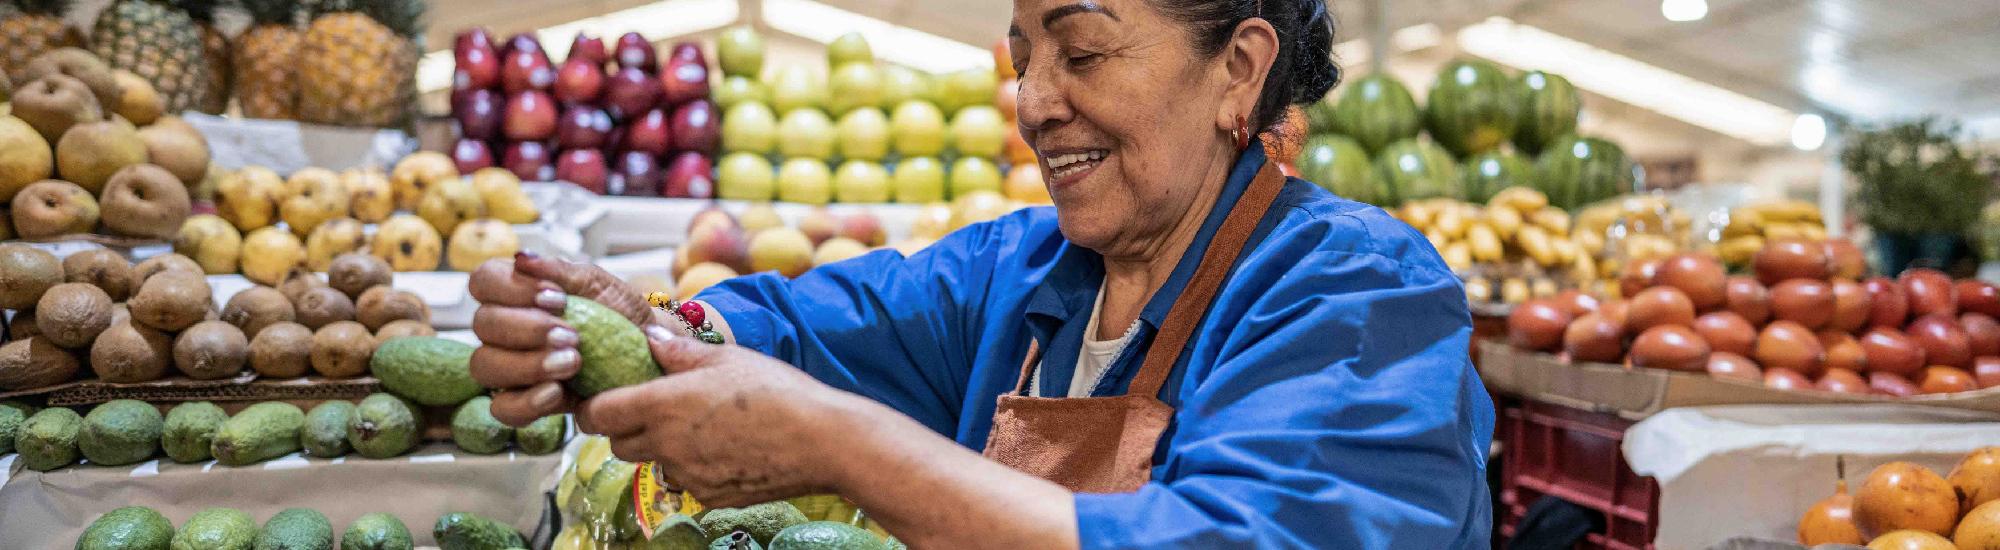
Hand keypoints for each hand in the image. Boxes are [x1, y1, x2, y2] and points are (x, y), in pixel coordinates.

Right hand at [467, 252, 654, 425]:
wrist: (649, 355)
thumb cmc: (619, 314)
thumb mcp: (598, 284)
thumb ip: (561, 270)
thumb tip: (523, 258)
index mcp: (514, 293)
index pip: (483, 281)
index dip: (511, 289)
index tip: (556, 298)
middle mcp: (503, 329)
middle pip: (483, 324)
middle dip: (528, 328)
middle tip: (572, 335)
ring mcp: (508, 367)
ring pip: (485, 366)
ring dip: (527, 364)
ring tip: (573, 362)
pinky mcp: (522, 402)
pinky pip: (502, 408)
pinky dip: (526, 401)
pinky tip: (556, 391)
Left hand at [577, 332, 857, 507]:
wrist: (821, 442)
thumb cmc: (777, 391)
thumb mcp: (727, 358)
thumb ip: (677, 352)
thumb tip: (648, 337)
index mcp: (663, 405)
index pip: (597, 415)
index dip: (593, 408)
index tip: (601, 400)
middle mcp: (666, 445)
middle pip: (617, 445)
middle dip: (624, 429)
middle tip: (650, 410)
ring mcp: (687, 475)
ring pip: (654, 463)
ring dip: (663, 447)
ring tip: (700, 426)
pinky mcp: (709, 497)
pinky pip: (687, 481)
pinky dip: (695, 465)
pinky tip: (727, 447)